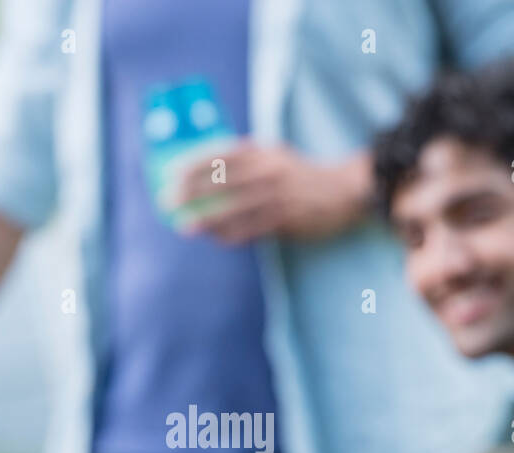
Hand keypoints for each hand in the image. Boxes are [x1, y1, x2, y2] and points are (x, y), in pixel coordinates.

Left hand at [175, 144, 372, 243]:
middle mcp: (268, 172)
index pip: (221, 155)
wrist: (345, 190)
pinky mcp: (286, 220)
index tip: (170, 173)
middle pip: (222, 182)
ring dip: (207, 219)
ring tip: (185, 227)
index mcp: (264, 153)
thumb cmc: (303, 174)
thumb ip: (249, 156)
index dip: (193, 164)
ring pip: (234, 210)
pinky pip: (252, 229)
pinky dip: (231, 234)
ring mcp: (277, 197)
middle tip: (168, 202)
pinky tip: (216, 238)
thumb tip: (214, 158)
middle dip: (191, 192)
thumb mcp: (277, 155)